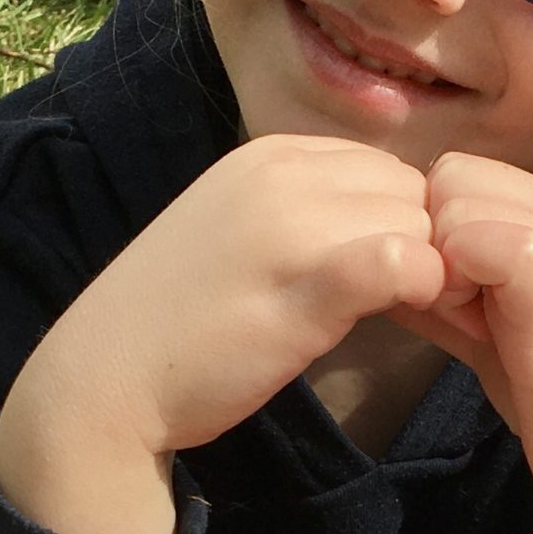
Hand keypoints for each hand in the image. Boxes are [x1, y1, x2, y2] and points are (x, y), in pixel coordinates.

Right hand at [0, 135, 442, 533]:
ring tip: (394, 320)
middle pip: (411, 193)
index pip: (384, 169)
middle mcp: (283, 171)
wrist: (106, 379)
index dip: (400, 223)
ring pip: (421, 226)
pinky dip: (425, 294)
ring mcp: (295, 222)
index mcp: (270, 153)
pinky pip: (410, 264)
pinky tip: (400, 325)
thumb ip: (308, 213)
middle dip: (421, 245)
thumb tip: (389, 227)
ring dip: (426, 276)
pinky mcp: (310, 281)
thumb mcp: (243, 232)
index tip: (384, 279)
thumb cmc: (179, 322)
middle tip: (402, 305)